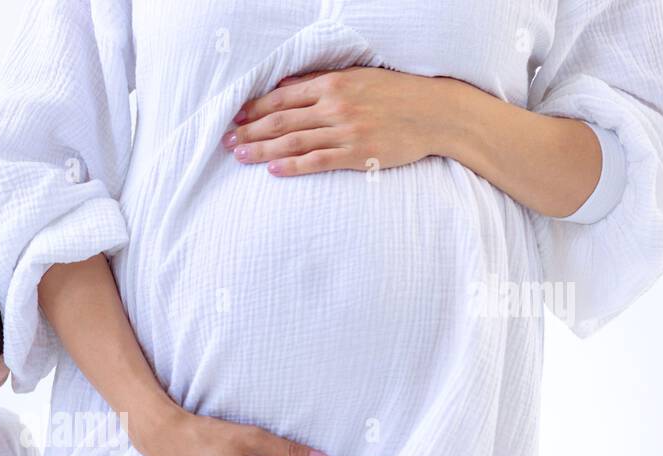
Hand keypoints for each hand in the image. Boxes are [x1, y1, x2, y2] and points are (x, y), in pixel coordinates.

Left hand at [221, 66, 460, 175]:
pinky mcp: (357, 154)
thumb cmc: (396, 94)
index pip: (284, 97)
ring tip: (239, 156)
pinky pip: (318, 161)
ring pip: (294, 141)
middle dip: (250, 131)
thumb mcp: (359, 77)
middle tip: (226, 141)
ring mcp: (346, 131)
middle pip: (282, 120)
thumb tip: (286, 85)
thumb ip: (321, 81)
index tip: (235, 117)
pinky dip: (293, 166)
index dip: (255, 108)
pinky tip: (272, 170)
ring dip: (262, 149)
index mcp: (334, 84)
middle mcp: (336, 106)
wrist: (436, 113)